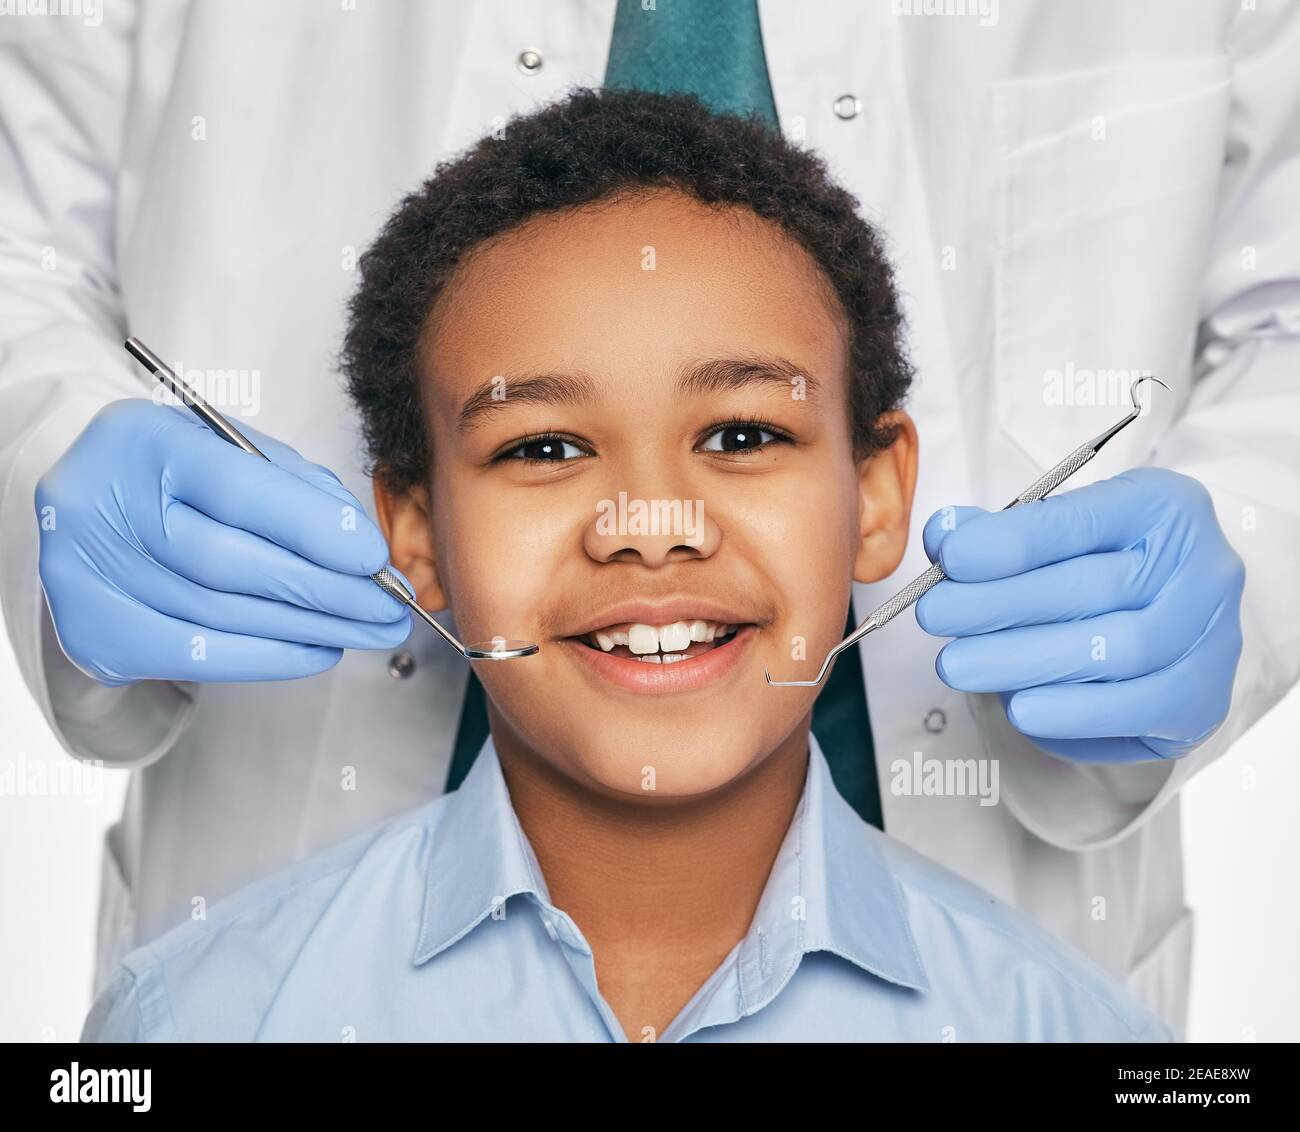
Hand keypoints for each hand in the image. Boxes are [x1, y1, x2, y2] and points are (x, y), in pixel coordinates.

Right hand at [35, 398, 410, 684]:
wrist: (86, 509)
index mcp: (140, 441)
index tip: (373, 557)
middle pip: (231, 564)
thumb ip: (293, 486)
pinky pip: (200, 658)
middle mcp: (100, 505)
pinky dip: (270, 657)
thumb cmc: (172, 475)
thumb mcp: (227, 451)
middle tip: (389, 607)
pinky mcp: (97, 633)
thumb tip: (360, 545)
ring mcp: (87, 576)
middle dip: (326, 591)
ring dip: (311, 629)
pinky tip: (319, 649)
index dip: (316, 529)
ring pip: (223, 615)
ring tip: (368, 630)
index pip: (239, 491)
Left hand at [915, 468, 1244, 761]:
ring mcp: (1213, 635)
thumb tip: (944, 534)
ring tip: (958, 666)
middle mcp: (1202, 565)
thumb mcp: (1050, 536)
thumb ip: (994, 534)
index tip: (951, 559)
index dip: (1013, 541)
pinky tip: (1020, 709)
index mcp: (1161, 506)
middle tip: (934, 616)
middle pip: (1096, 587)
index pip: (1082, 519)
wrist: (1167, 629)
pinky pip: (1140, 709)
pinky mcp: (1205, 699)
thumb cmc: (1096, 572)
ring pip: (1119, 651)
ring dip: (1025, 661)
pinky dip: (1075, 713)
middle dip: (1000, 604)